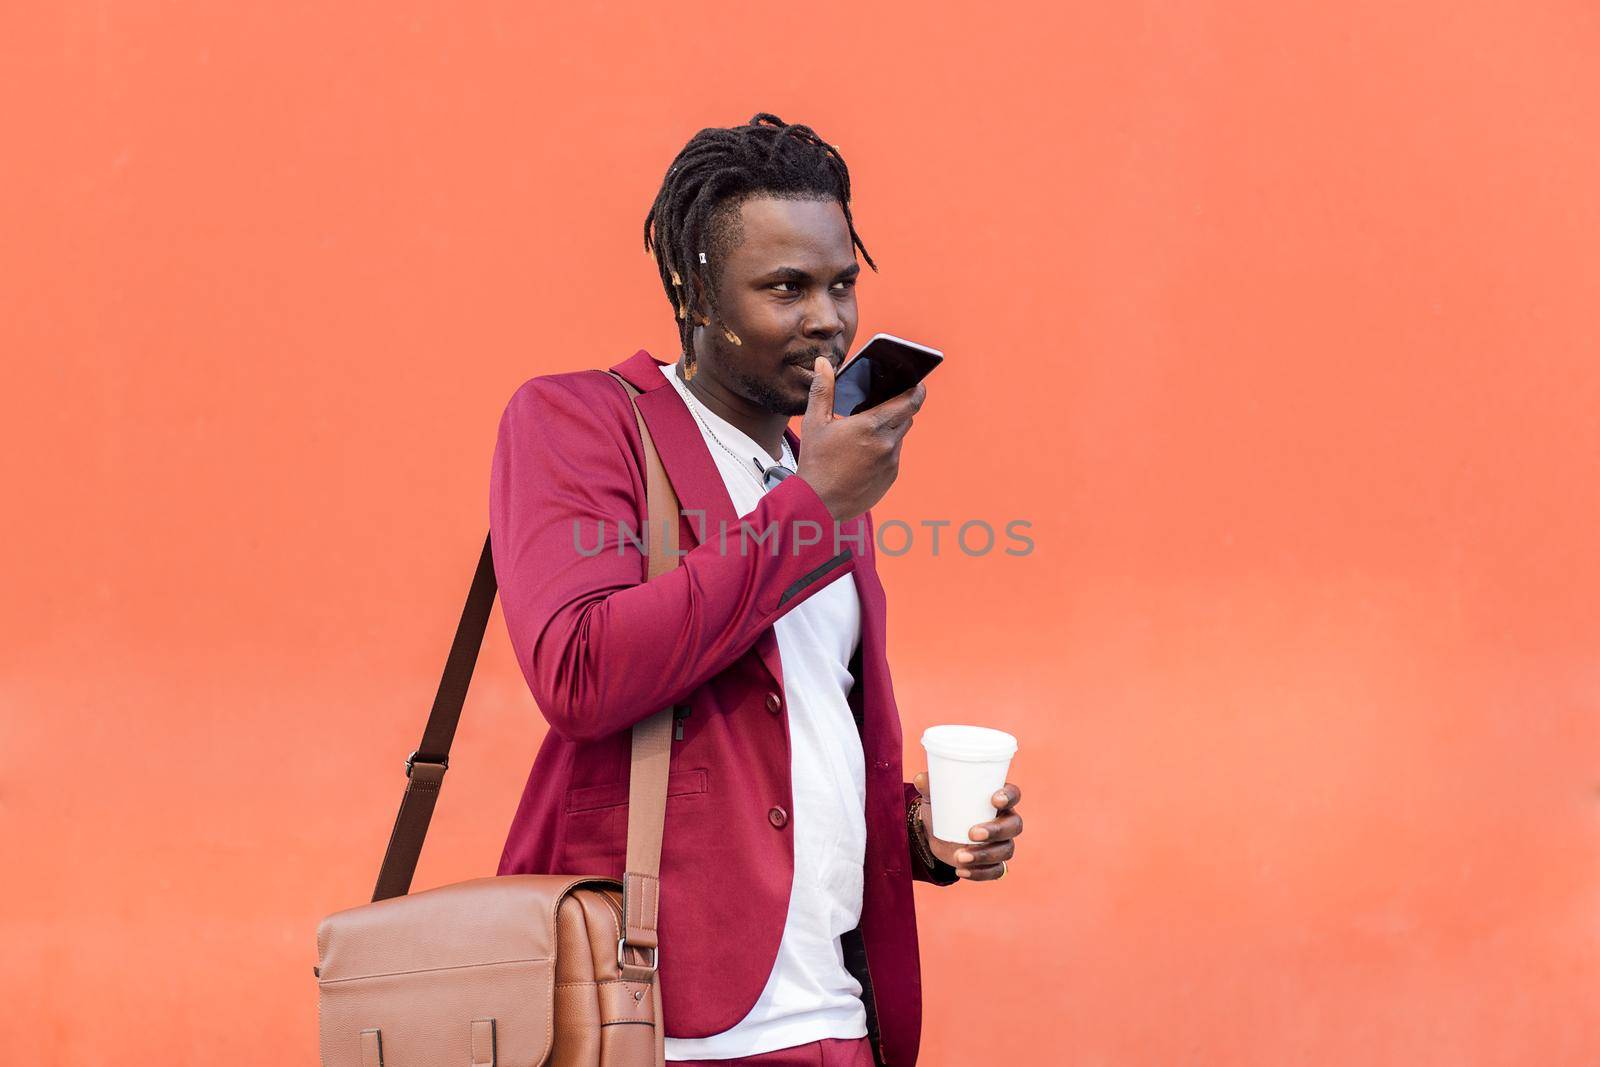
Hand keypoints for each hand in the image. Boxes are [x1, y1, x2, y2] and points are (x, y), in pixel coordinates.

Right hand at [797, 356, 926, 523]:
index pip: (910, 401)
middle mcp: (886, 443)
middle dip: (899, 409)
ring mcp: (891, 463)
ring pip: (899, 437)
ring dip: (889, 431)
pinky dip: (884, 451)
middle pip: (907, 417)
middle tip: (884, 404)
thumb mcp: (814, 422)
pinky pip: (893, 457)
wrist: (818, 504)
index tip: (917, 383)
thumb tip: (823, 363)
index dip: (917, 390)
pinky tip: (863, 455)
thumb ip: (823, 389)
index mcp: (871, 425)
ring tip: (866, 432)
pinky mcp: (890, 478)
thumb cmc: (815, 461)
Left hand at [912, 771, 1021, 880]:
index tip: (994, 800)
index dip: (1009, 797)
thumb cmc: (944, 805)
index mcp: (997, 798)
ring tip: (959, 856)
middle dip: (996, 830)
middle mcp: (1005, 820)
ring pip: (1005, 850)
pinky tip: (961, 871)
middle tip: (972, 833)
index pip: (1013, 794)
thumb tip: (919, 779)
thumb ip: (930, 785)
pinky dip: (980, 873)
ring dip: (984, 855)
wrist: (938, 833)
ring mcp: (1002, 843)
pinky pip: (996, 871)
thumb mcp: (936, 794)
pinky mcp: (994, 863)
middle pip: (1013, 825)